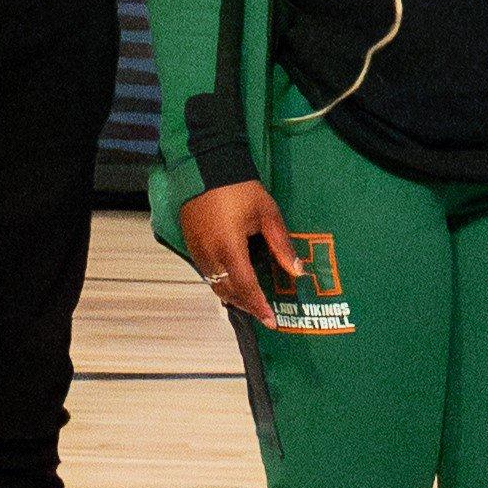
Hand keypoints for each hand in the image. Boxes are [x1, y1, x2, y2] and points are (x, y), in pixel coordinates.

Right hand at [176, 178, 305, 323]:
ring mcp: (196, 249)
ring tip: (251, 302)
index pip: (245, 286)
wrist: (207, 167)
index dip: (258, 305)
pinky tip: (233, 282)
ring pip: (214, 284)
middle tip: (264, 313)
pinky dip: (220, 283)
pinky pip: (206, 272)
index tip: (271, 320)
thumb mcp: (267, 214)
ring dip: (232, 296)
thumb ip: (281, 245)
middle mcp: (208, 253)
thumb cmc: (240, 188)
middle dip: (246, 305)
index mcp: (229, 247)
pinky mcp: (190, 243)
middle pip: (227, 291)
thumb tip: (297, 270)